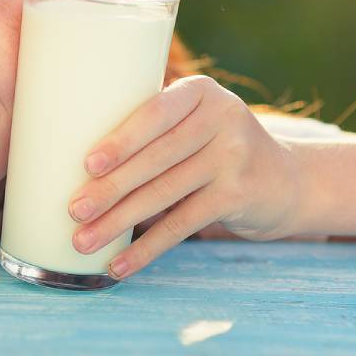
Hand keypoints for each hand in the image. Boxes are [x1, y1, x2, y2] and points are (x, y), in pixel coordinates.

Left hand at [68, 75, 303, 279]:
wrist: (285, 179)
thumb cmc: (214, 146)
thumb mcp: (196, 119)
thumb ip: (153, 124)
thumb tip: (70, 153)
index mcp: (201, 91)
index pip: (156, 111)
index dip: (122, 139)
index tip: (87, 164)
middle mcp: (223, 118)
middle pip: (156, 158)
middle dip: (110, 188)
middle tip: (73, 209)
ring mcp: (234, 158)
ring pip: (164, 194)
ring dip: (119, 221)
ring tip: (83, 241)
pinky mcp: (238, 196)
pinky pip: (182, 225)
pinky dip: (146, 249)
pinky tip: (119, 264)